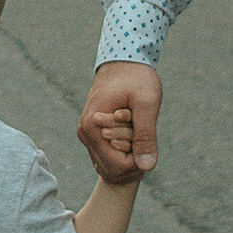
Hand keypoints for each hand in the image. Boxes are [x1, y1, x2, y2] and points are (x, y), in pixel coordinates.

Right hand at [80, 62, 160, 180]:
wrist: (124, 61)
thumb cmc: (136, 78)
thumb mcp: (147, 103)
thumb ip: (145, 135)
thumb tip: (147, 167)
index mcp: (93, 128)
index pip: (118, 167)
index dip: (139, 160)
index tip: (145, 135)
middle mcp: (86, 134)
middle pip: (112, 171)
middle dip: (134, 160)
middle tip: (142, 132)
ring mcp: (88, 135)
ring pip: (110, 167)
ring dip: (129, 156)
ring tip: (137, 131)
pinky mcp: (93, 134)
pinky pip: (108, 158)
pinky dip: (124, 152)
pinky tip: (132, 135)